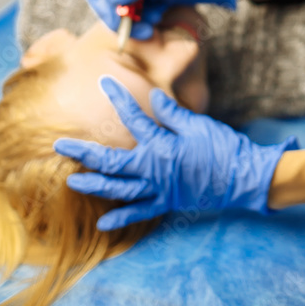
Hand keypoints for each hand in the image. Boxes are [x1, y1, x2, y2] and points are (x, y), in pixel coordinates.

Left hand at [54, 76, 298, 229]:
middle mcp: (154, 169)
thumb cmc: (222, 147)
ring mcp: (160, 189)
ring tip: (72, 181)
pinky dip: (121, 218)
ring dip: (94, 185)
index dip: (118, 98)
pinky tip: (103, 223)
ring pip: (119, 189)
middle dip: (84, 153)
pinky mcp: (168, 202)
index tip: (103, 82)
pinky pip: (140, 212)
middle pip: (112, 162)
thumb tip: (153, 97)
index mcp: (162, 145)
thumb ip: (172, 114)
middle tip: (60, 145)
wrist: (244, 177)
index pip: (134, 118)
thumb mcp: (198, 124)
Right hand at [80, 0, 239, 38]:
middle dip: (122, 20)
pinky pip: (131, 21)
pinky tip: (159, 14)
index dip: (101, 6)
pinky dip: (143, 23)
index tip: (120, 19)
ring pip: (118, 17)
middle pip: (104, 5)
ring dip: (135, 23)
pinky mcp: (139, 4)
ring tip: (156, 17)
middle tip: (144, 28)